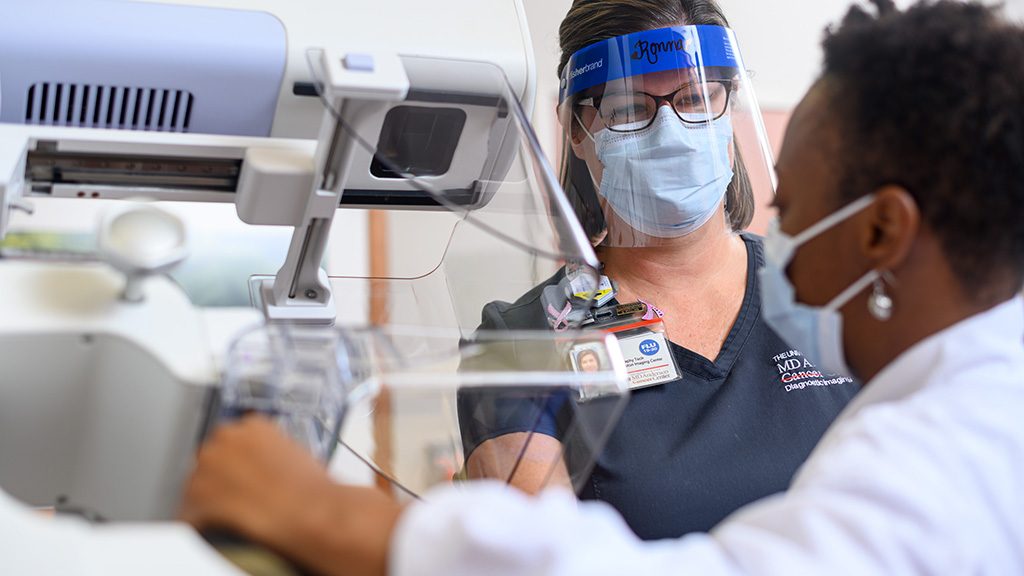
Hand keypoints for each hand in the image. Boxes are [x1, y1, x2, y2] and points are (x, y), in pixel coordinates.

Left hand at [180, 415, 402, 575]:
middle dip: (221, 479)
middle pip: (211, 459)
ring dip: (210, 501)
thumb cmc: (313, 491)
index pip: (231, 440)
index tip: (243, 477)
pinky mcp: (197, 495)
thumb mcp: (296, 455)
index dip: (237, 463)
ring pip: (197, 486)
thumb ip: (269, 452)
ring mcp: (208, 465)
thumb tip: (260, 467)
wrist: (312, 515)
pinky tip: (223, 530)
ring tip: (235, 517)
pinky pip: (190, 514)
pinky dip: (202, 524)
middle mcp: (226, 438)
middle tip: (241, 499)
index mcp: (253, 425)